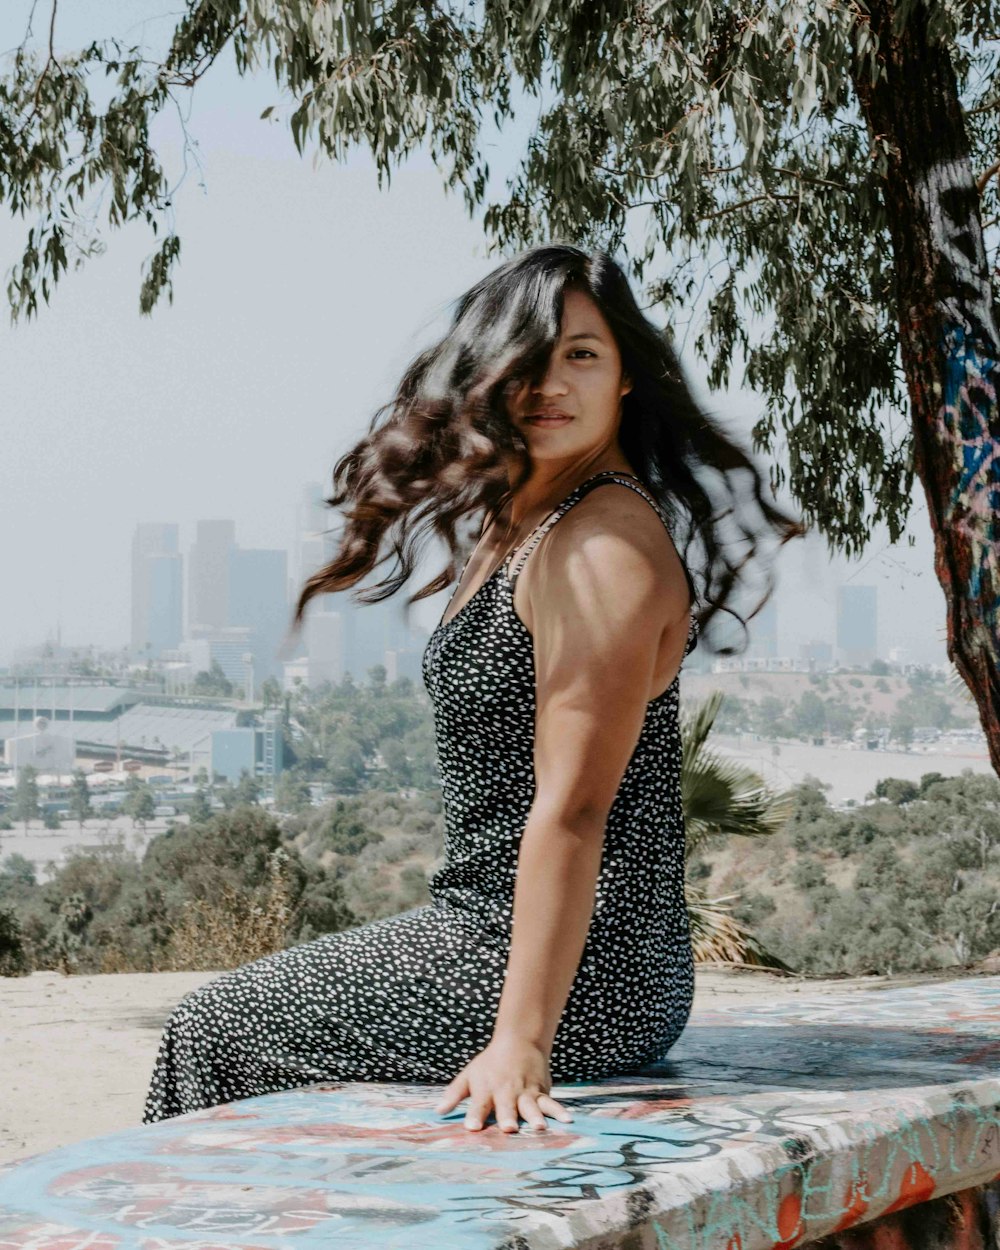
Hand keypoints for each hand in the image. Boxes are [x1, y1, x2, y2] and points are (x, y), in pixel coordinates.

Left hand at [434, 1034, 574, 1132]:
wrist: (519, 1041)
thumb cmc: (490, 1064)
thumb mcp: (469, 1076)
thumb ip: (453, 1095)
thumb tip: (437, 1112)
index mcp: (487, 1089)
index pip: (479, 1104)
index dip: (475, 1115)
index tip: (472, 1128)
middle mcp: (506, 1092)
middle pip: (506, 1106)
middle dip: (508, 1117)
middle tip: (509, 1129)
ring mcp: (526, 1092)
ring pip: (530, 1106)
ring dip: (535, 1116)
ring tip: (540, 1127)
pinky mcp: (541, 1091)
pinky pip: (551, 1102)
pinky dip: (559, 1111)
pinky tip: (568, 1121)